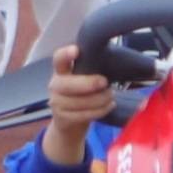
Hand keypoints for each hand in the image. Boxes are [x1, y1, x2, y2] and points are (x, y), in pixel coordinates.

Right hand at [39, 44, 111, 168]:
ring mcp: (56, 102)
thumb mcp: (84, 77)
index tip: (76, 50)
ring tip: (111, 96)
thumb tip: (117, 60)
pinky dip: (100, 110)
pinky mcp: (62, 118)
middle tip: (105, 82)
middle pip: (67, 84)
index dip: (66, 54)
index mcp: (62, 70)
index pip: (59, 59)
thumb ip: (93, 69)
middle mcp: (55, 85)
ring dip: (99, 99)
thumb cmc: (82, 93)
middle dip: (88, 83)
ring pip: (78, 102)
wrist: (69, 122)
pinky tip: (110, 105)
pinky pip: (83, 115)